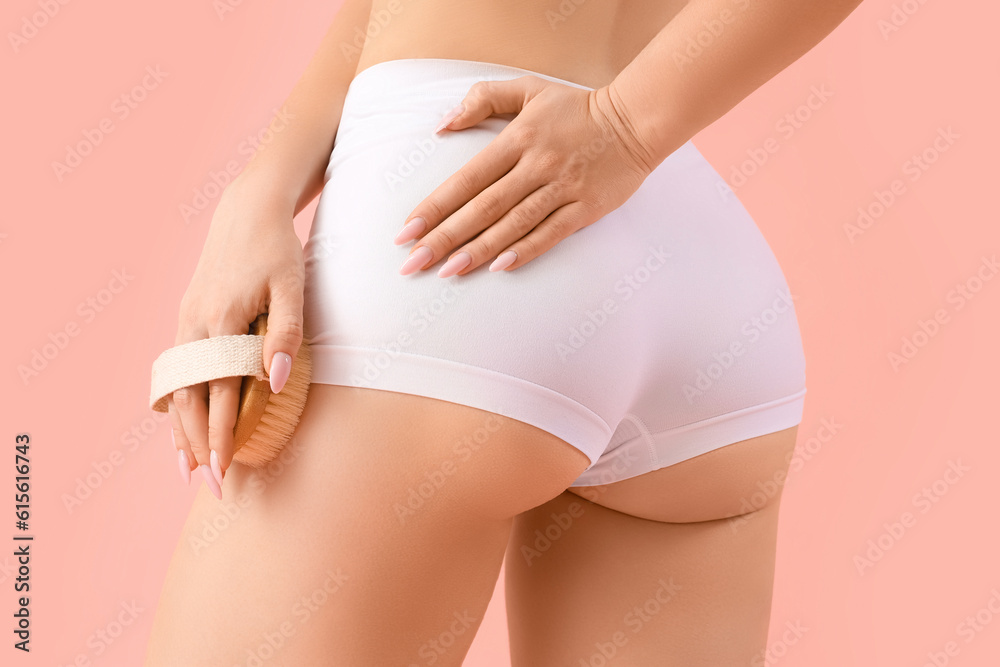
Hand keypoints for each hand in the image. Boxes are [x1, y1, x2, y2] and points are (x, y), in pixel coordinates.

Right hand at [168, 186, 305, 497]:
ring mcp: (187, 322)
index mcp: (221, 323)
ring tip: (186, 469)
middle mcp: (196, 327)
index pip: (220, 395)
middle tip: (211, 487)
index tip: (224, 471)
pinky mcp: (187, 317)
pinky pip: (178, 370)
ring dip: (182, 431)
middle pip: (192, 401)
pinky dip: (177, 401)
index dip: (221, 436)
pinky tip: (180, 421)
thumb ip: (285, 333)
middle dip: (199, 447)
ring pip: (179, 389)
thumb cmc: (276, 249)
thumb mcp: (292, 286)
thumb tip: (276, 381)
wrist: (247, 211)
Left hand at [394, 75, 658, 276]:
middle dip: (445, 237)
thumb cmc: (576, 108)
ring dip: (479, 249)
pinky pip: (551, 233)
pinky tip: (499, 267)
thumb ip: (483, 99)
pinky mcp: (586, 208)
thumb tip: (442, 124)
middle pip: (483, 207)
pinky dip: (525, 250)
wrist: (637, 120)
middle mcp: (537, 165)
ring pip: (513, 224)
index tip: (407, 230)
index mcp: (518, 138)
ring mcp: (562, 188)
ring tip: (448, 271)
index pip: (467, 178)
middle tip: (414, 263)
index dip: (436, 205)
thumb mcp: (529, 89)